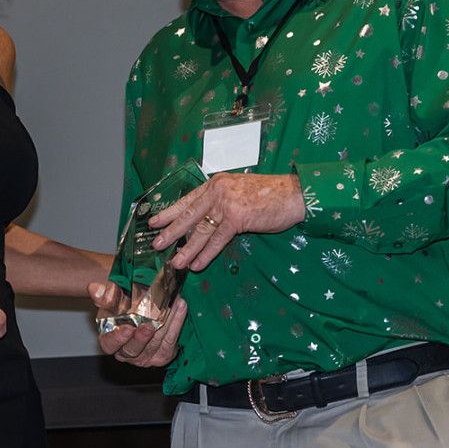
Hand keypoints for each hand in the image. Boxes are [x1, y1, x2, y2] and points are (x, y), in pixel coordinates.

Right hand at [88, 282, 184, 367]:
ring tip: (171, 305)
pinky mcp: (163, 354)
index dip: (117, 339)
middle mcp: (126, 352)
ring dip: (165, 324)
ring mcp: (145, 356)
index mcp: (110, 340)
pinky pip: (170, 341)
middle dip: (142, 338)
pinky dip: (176, 323)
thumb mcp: (111, 299)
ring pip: (155, 344)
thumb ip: (103, 295)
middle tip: (148, 326)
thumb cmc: (124, 307)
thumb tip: (94, 288)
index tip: (126, 328)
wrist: (143, 308)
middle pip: (133, 349)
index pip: (109, 345)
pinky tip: (180, 307)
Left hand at [148, 172, 304, 272]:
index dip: (170, 212)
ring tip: (175, 262)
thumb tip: (204, 220)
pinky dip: (206, 254)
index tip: (154, 221)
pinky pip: (217, 240)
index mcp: (216, 183)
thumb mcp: (239, 192)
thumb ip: (221, 202)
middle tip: (156, 243)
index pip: (188, 199)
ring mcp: (226, 204)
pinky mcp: (237, 218)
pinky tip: (197, 264)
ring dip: (186, 249)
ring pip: (200, 230)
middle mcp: (217, 191)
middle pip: (188, 214)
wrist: (294, 194)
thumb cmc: (270, 195)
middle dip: (170, 231)